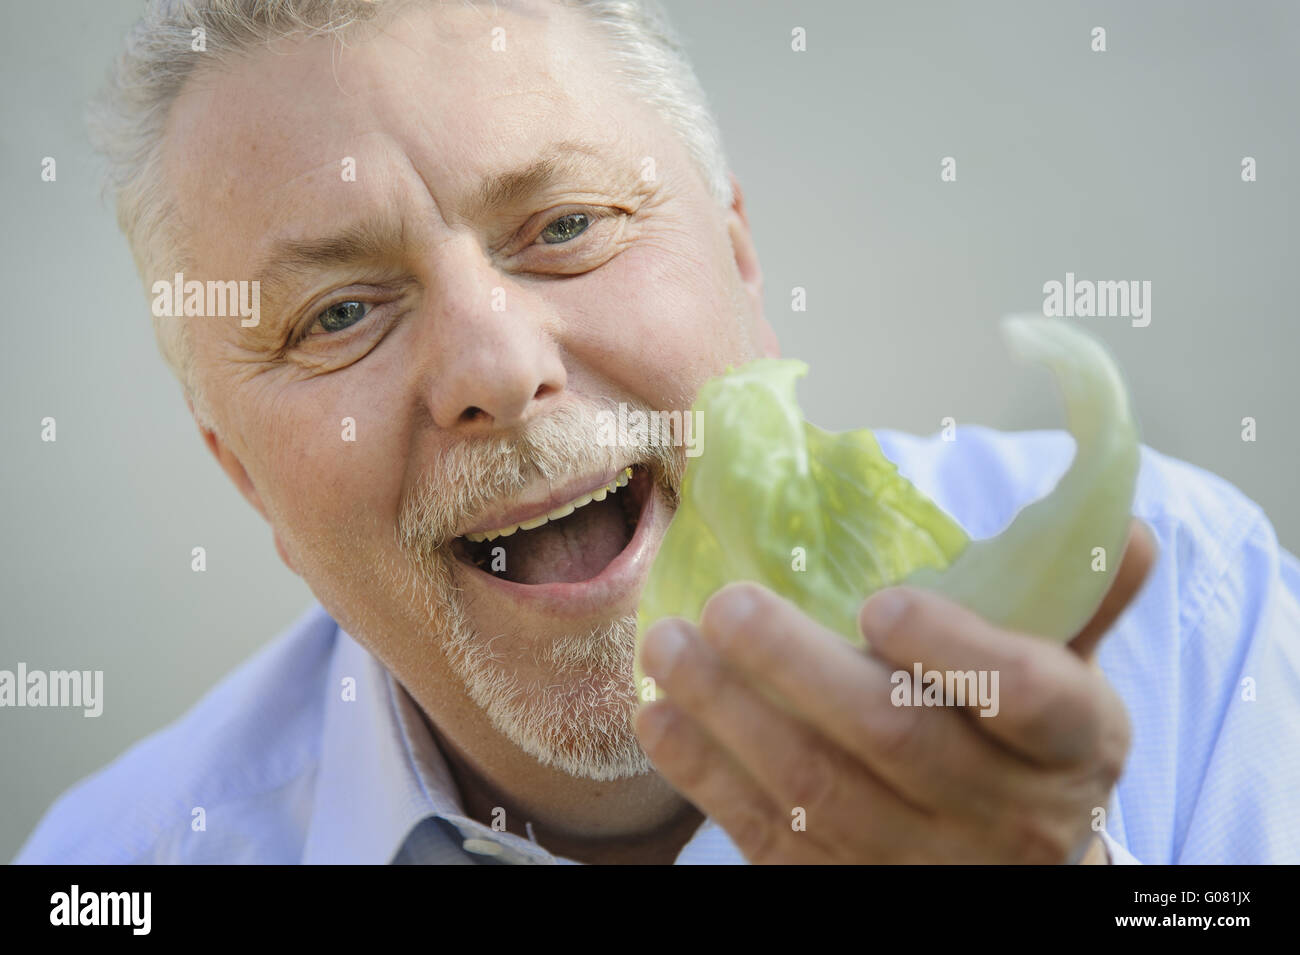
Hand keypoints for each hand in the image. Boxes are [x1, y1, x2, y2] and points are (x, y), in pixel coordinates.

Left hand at [635, 518, 1156, 862]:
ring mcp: (924, 864)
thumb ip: (1080, 598)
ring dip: (731, 716)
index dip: (956, 652)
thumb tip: (1117, 522)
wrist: (1017, 867)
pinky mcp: (850, 891)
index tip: (880, 603)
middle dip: (801, 670)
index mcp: (1072, 744)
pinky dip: (709, 777)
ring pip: (820, 793)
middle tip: (728, 604)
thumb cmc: (1027, 745)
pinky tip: (661, 720)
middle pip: (899, 743)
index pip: (1030, 699)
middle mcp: (1005, 816)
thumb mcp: (1070, 674)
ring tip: (668, 646)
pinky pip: (773, 838)